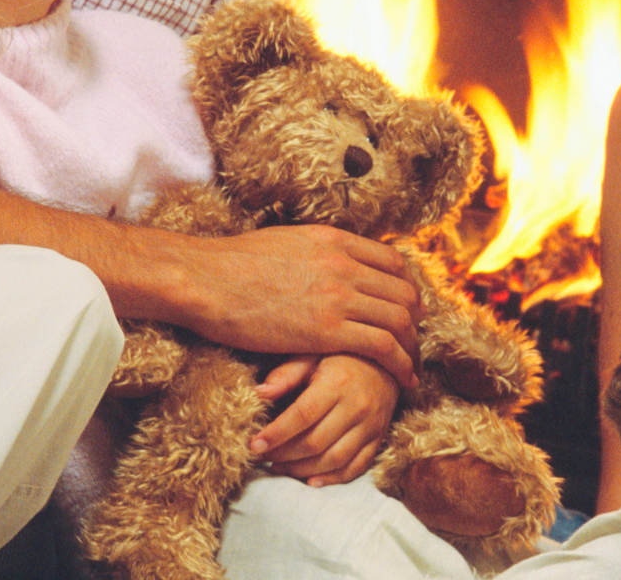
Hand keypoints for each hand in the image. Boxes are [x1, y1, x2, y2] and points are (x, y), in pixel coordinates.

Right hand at [175, 224, 421, 388]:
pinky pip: (383, 347)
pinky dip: (401, 365)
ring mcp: (338, 296)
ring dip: (412, 346)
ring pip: (400, 320)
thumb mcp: (285, 241)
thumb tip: (324, 259)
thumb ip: (314, 250)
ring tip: (412, 366)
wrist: (206, 279)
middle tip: (414, 340)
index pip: (392, 261)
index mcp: (333, 239)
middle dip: (415, 319)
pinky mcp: (328, 330)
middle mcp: (344, 264)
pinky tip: (403, 380)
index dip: (406, 286)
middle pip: (403, 291)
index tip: (407, 305)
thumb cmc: (232, 264)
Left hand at [248, 354, 399, 485]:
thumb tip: (259, 394)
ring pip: (334, 459)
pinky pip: (356, 467)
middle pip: (316, 442)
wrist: (388, 358)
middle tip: (263, 457)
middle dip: (284, 455)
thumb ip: (286, 374)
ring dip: (303, 470)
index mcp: (337, 382)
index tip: (253, 445)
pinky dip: (333, 478)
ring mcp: (371, 425)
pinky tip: (310, 480)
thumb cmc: (342, 355)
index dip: (276, 434)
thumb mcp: (313, 354)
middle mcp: (357, 406)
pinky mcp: (379, 438)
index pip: (302, 415)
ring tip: (280, 468)